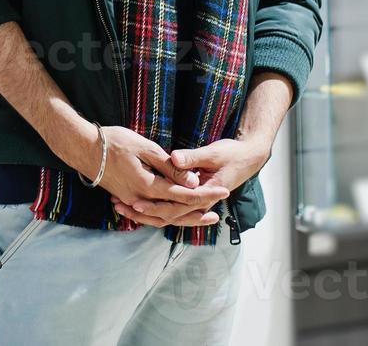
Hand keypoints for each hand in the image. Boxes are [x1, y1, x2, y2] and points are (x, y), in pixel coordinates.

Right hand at [84, 126, 230, 227]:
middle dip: (199, 212)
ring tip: (202, 217)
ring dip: (184, 218)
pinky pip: (151, 214)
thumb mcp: (144, 148)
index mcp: (147, 186)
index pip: (184, 195)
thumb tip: (192, 181)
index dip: (206, 195)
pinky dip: (166, 216)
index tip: (224, 191)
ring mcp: (132, 202)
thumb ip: (168, 167)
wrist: (83, 148)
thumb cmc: (113, 142)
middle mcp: (141, 200)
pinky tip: (175, 213)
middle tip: (218, 211)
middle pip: (176, 212)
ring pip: (163, 217)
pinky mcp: (127, 199)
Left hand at [110, 135, 271, 227]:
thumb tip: (173, 159)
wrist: (248, 158)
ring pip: (167, 215)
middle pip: (166, 215)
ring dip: (145, 213)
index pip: (175, 207)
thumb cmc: (232, 154)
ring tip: (121, 207)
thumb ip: (192, 158)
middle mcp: (199, 204)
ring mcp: (195, 202)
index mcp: (204, 195)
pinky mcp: (192, 197)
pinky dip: (154, 207)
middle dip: (142, 213)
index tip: (134, 201)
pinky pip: (171, 208)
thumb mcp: (213, 153)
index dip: (153, 205)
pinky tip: (138, 204)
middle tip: (119, 206)